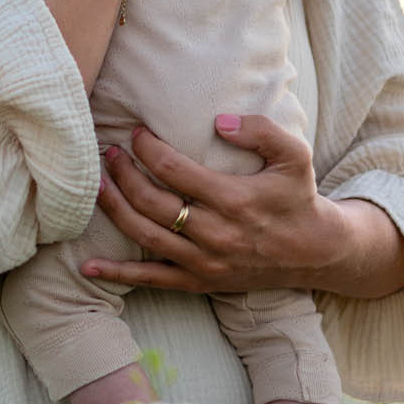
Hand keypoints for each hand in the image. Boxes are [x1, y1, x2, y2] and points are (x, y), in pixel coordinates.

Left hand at [84, 116, 347, 293]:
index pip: (174, 170)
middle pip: (151, 202)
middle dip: (123, 173)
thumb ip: (262, 131)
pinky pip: (151, 280)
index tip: (136, 132)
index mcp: (235, 199)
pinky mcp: (199, 282)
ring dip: (115, 209)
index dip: (147, 148)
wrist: (315, 252)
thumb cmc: (298, 198)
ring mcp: (204, 261)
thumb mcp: (296, 156)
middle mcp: (215, 233)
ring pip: (144, 236)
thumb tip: (218, 121)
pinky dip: (118, 275)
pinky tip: (88, 267)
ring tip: (98, 184)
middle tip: (110, 153)